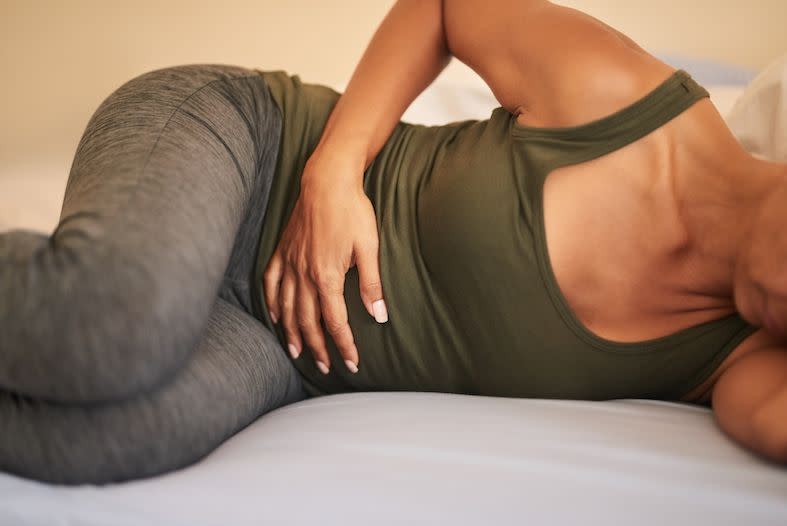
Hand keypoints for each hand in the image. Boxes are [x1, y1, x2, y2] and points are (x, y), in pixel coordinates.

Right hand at [262, 150, 387, 373]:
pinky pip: (271, 283)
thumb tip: (379, 315)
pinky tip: (275, 317)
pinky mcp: (282, 251)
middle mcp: (304, 275)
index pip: (335, 322)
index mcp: (327, 277)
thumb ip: (371, 284)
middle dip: (318, 348)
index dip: (343, 345)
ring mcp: (290, 263)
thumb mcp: (369, 248)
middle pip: (308, 322)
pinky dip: (272, 304)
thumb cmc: (352, 211)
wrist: (327, 180)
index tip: (351, 363)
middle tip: (325, 367)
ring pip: (287, 308)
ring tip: (297, 353)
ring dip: (292, 334)